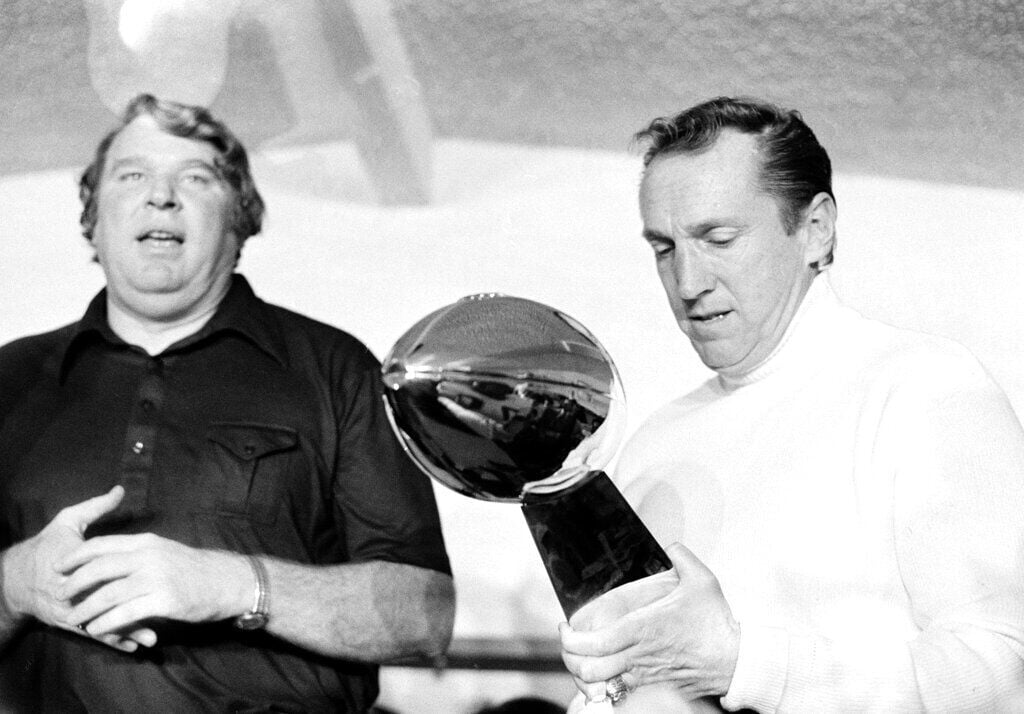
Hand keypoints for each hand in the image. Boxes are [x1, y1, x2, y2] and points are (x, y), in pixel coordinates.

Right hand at [1, 486, 155, 651]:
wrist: (16, 577)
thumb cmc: (47, 545)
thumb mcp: (68, 521)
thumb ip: (95, 507)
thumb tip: (119, 490)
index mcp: (77, 563)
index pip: (106, 570)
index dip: (131, 575)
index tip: (158, 578)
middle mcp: (74, 589)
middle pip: (109, 601)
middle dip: (135, 609)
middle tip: (163, 612)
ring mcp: (71, 608)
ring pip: (103, 621)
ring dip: (127, 630)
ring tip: (152, 638)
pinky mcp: (69, 621)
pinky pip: (94, 632)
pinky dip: (113, 639)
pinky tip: (133, 646)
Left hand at [56, 533, 250, 637]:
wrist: (228, 581)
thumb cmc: (196, 568)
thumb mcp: (166, 549)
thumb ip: (139, 552)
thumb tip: (111, 560)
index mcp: (147, 541)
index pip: (103, 545)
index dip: (77, 556)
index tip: (59, 566)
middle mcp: (149, 557)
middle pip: (100, 568)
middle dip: (75, 583)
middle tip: (60, 594)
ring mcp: (157, 578)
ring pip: (109, 593)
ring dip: (87, 608)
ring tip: (74, 619)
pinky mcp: (165, 601)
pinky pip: (126, 614)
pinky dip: (107, 623)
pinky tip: (97, 630)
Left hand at [559, 542, 740, 701]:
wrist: (736, 660)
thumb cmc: (717, 624)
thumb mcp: (700, 579)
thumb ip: (682, 556)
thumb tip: (672, 546)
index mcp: (641, 629)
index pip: (592, 643)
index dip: (569, 639)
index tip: (565, 628)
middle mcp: (638, 657)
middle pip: (587, 669)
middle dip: (569, 659)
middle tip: (570, 646)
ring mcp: (645, 678)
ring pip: (600, 687)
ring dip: (585, 676)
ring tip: (583, 661)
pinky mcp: (656, 691)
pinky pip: (620, 697)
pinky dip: (606, 688)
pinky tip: (606, 678)